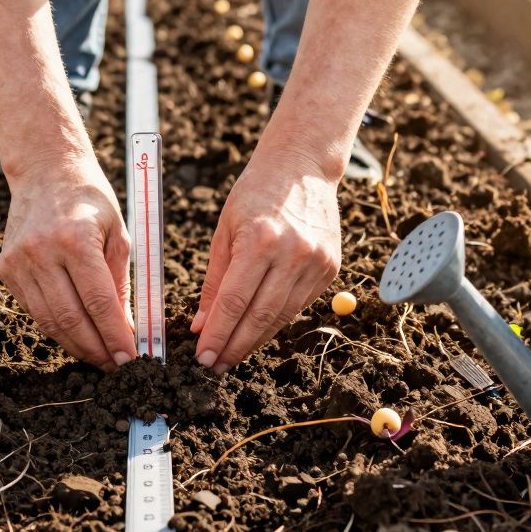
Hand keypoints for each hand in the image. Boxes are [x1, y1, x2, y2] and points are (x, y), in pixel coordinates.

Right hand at [0, 152, 135, 371]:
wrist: (45, 171)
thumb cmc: (89, 199)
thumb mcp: (118, 233)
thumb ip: (121, 282)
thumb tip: (127, 330)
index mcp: (75, 240)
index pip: (97, 302)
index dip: (115, 336)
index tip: (130, 358)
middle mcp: (42, 252)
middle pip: (70, 318)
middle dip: (96, 349)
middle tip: (116, 366)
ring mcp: (19, 262)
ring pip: (48, 321)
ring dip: (76, 345)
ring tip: (98, 357)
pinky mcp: (6, 269)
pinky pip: (34, 310)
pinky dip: (56, 328)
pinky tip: (75, 334)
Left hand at [192, 146, 341, 373]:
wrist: (303, 166)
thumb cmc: (255, 193)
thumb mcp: (224, 230)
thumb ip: (214, 281)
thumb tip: (200, 325)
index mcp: (260, 240)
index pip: (235, 302)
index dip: (218, 334)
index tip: (202, 356)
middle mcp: (293, 254)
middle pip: (260, 317)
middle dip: (234, 347)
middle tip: (214, 365)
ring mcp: (316, 262)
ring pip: (282, 317)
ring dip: (254, 341)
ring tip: (231, 355)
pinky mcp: (330, 268)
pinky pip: (298, 305)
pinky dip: (275, 322)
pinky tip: (256, 332)